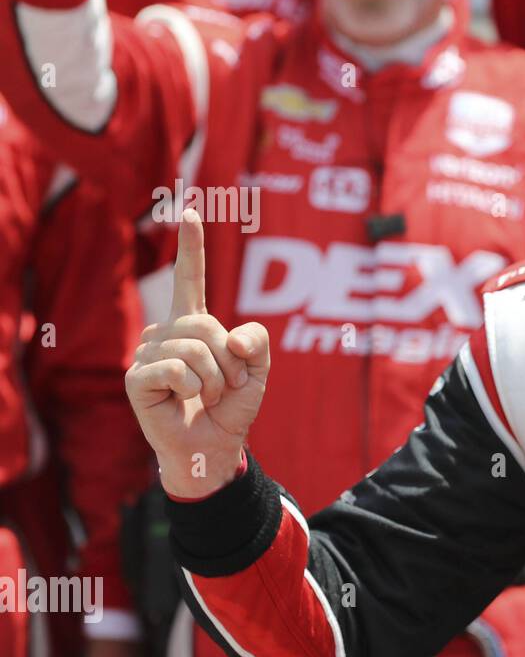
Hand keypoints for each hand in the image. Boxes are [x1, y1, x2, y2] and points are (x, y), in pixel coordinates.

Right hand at [125, 209, 269, 497]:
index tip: (191, 210)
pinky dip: (193, 388)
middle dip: (228, 361)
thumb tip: (229, 337)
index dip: (192, 247)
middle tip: (225, 386)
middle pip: (206, 325)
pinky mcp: (135, 377)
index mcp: (194, 325)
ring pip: (194, 349)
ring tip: (206, 396)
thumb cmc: (231, 407)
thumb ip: (256, 342)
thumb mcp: (257, 370)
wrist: (215, 446)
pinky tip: (184, 401)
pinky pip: (175, 369)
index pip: (191, 279)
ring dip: (214, 379)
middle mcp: (166, 332)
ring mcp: (147, 353)